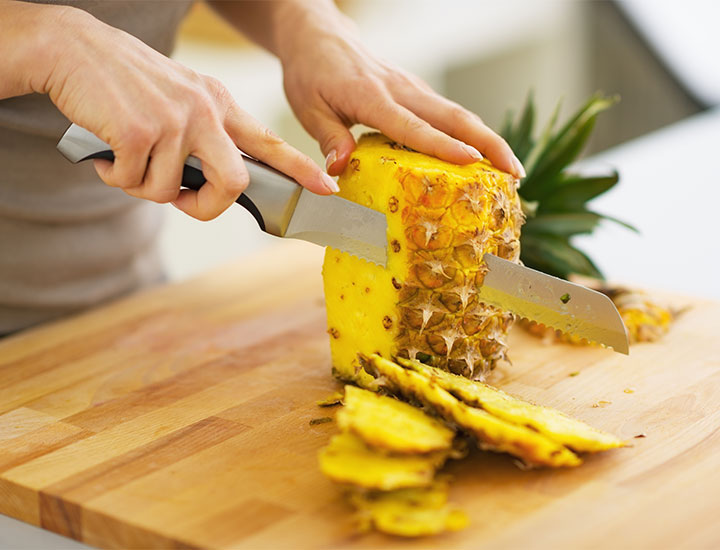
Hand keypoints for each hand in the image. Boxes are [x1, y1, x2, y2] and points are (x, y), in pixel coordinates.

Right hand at [38, 6, 336, 219]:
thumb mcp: (180, 98)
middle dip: (207, 206)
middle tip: (180, 200)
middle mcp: (204, 110)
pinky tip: (104, 150)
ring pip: (170, 191)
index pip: (268, 141)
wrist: (71, 48)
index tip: (326, 188)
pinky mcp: (138, 131)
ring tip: (123, 157)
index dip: (299, 169)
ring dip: (141, 185)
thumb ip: (203, 137)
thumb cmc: (125, 82)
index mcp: (218, 103)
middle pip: (234, 182)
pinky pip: (132, 182)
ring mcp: (174, 120)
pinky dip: (113, 176)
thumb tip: (204, 187)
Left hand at [277, 6, 524, 177]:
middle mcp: (400, 90)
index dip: (443, 145)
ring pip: (458, 114)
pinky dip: (471, 134)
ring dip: (488, 139)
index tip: (472, 161)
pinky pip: (448, 114)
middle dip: (488, 144)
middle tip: (514, 172)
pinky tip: (483, 155)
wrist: (319, 37)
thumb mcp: (308, 108)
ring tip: (511, 169)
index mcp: (372, 97)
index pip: (412, 126)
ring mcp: (412, 89)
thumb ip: (329, 138)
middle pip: (454, 117)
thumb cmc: (311, 74)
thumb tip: (340, 171)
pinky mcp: (416, 92)